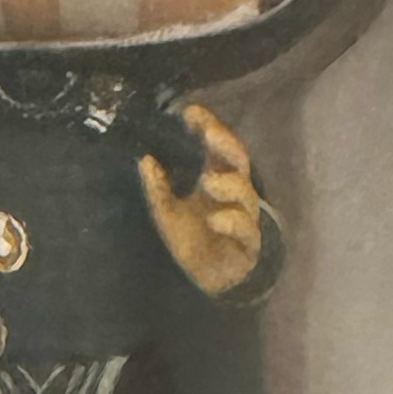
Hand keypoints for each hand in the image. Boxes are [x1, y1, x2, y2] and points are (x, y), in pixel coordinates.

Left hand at [138, 103, 266, 297]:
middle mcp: (233, 194)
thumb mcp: (166, 212)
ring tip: (208, 183)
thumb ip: (157, 188)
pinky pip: (246, 230)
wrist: (204, 281)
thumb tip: (145, 159)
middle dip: (226, 144)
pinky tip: (215, 220)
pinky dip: (232, 222)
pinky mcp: (247, 244)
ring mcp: (243, 217)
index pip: (218, 147)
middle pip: (240, 161)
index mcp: (216, 179)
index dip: (210, 127)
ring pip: (245, 193)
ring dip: (228, 185)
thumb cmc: (191, 239)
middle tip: (209, 134)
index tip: (191, 112)